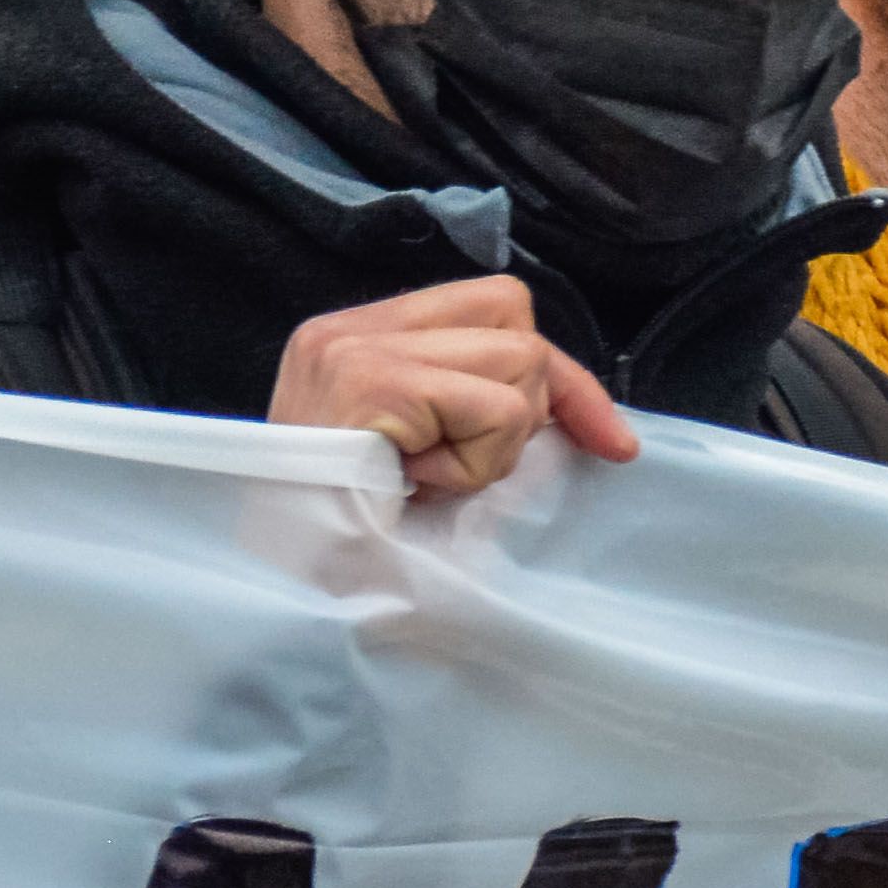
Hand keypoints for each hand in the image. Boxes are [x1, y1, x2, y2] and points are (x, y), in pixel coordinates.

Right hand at [266, 275, 632, 497]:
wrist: (276, 582)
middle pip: (519, 325)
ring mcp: (358, 349)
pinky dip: (474, 462)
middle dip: (525, 409)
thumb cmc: (347, 532)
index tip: (611, 441)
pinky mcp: (372, 382)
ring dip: (494, 444)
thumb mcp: (414, 452)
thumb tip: (574, 410)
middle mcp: (353, 327)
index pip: (501, 306)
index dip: (565, 377)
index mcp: (360, 333)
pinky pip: (493, 410)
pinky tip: (417, 483)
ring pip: (519, 364)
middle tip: (458, 465)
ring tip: (427, 476)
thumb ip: (466, 404)